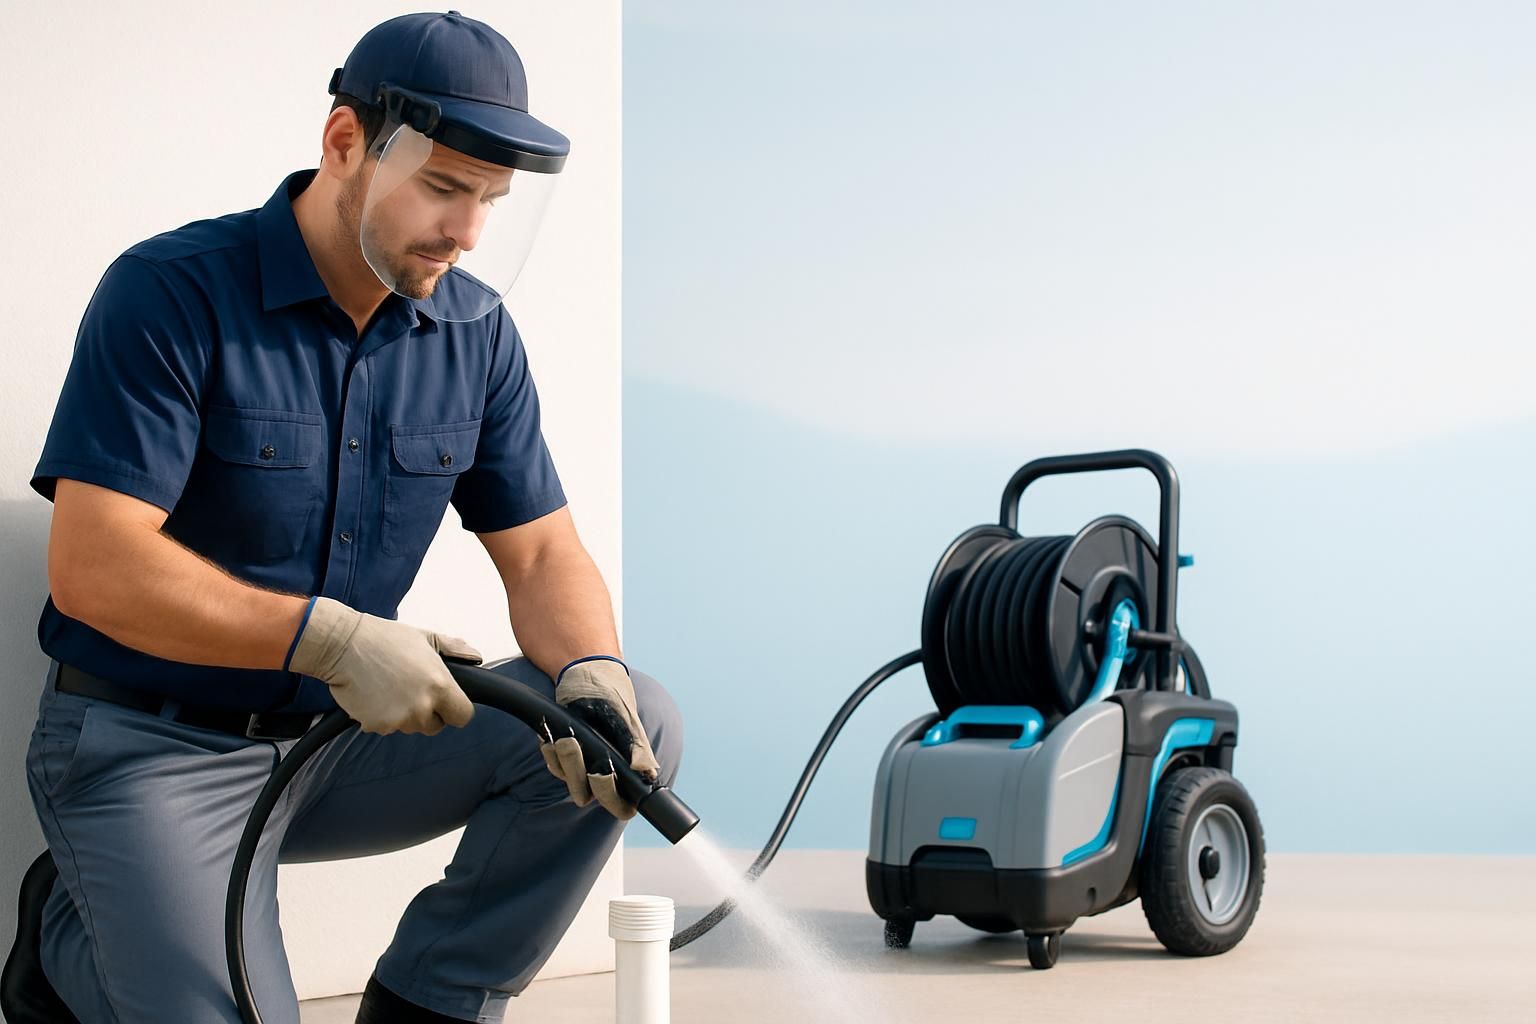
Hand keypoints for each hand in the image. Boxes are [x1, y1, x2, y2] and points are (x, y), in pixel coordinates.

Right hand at [287, 596, 479, 735]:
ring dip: (405, 715)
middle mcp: (422, 706)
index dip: (455, 710)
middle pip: (436, 726)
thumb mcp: (426, 637)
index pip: (463, 716)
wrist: (343, 645)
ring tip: (392, 688)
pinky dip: (383, 718)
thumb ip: (455, 649)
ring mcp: (399, 719)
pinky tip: (376, 696)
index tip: (447, 704)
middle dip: (429, 713)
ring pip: (411, 727)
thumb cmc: (384, 639)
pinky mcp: (377, 726)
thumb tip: (476, 657)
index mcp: (440, 686)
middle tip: (412, 690)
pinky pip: (387, 728)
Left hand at [540, 657, 659, 819]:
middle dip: (577, 772)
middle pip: (591, 796)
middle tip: (572, 743)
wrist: (585, 672)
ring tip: (563, 735)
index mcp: (628, 767)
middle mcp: (606, 771)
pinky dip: (550, 752)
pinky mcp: (565, 756)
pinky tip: (552, 734)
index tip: (601, 773)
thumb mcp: (623, 715)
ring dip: (563, 759)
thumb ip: (636, 746)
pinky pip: (554, 766)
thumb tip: (648, 773)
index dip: (612, 798)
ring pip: (569, 782)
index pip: (623, 805)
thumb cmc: (610, 692)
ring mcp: (584, 765)